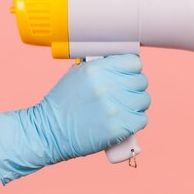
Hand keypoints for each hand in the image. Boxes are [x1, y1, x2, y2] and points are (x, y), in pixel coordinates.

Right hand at [0, 54, 150, 183]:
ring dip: (136, 105)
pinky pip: (142, 119)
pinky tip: (124, 121)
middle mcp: (107, 86)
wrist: (49, 132)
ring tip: (123, 109)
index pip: (133, 61)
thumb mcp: (77, 75)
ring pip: (144, 100)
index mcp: (96, 69)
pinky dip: (136, 121)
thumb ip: (101, 67)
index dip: (132, 69)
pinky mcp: (118, 127)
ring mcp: (114, 107)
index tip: (127, 75)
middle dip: (134, 88)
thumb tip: (124, 64)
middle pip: (141, 81)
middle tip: (123, 95)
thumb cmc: (63, 104)